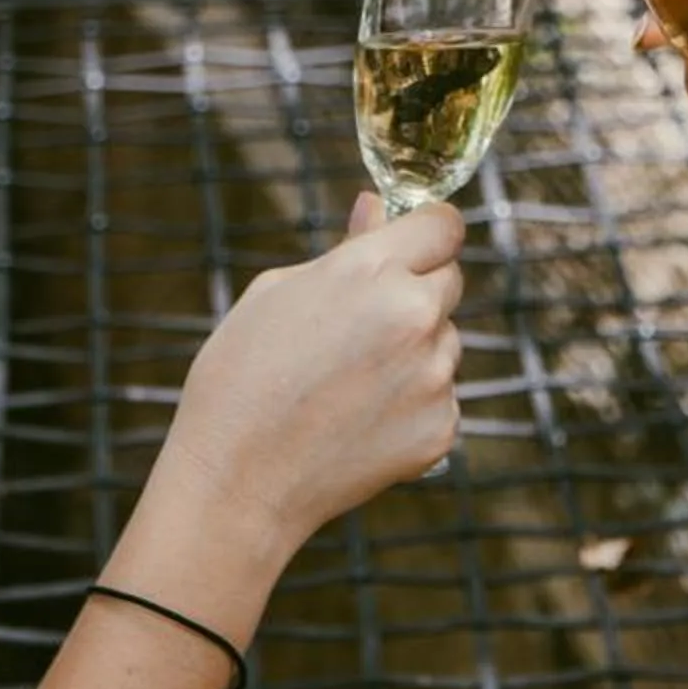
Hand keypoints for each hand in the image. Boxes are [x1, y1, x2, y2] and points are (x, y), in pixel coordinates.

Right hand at [155, 196, 463, 552]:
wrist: (237, 480)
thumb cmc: (241, 377)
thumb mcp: (278, 292)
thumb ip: (346, 248)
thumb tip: (377, 207)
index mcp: (372, 271)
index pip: (445, 224)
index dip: (427, 232)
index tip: (415, 244)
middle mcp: (414, 316)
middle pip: (450, 280)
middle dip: (417, 291)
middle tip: (361, 325)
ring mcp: (433, 376)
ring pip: (446, 341)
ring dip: (416, 350)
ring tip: (348, 383)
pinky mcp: (442, 427)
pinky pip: (442, 397)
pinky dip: (413, 405)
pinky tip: (359, 420)